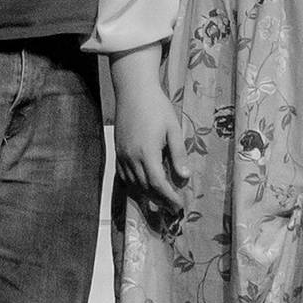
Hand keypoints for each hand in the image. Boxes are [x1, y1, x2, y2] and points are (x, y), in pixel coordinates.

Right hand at [110, 47, 186, 223]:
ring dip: (148, 196)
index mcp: (147, 153)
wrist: (133, 91)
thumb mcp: (173, 129)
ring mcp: (122, 156)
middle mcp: (131, 158)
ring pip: (134, 185)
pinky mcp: (117, 152)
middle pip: (145, 188)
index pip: (159, 184)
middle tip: (174, 211)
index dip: (169, 198)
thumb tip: (184, 177)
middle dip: (160, 201)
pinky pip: (125, 177)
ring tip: (162, 204)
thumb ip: (178, 154)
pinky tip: (145, 189)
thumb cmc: (157, 107)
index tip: (180, 207)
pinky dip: (135, 187)